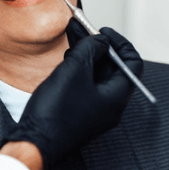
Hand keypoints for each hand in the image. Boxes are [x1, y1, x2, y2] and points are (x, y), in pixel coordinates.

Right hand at [4, 18, 142, 169]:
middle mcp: (111, 104)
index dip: (120, 42)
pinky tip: (67, 57)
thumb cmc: (56, 111)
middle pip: (114, 67)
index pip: (132, 63)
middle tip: (83, 28)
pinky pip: (86, 84)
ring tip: (72, 38)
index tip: (103, 31)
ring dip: (87, 55)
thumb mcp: (75, 69)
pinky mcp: (81, 112)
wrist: (35, 141)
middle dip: (99, 45)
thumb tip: (100, 40)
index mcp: (117, 96)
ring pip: (98, 75)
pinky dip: (80, 68)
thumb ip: (91, 48)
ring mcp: (96, 109)